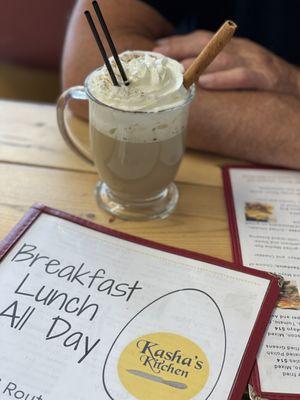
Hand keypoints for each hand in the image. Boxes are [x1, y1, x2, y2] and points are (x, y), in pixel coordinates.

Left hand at [153, 31, 299, 97]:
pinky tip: (206, 83)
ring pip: (223, 58)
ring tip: (178, 69)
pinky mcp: (265, 78)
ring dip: (198, 62)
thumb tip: (184, 74)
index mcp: (233, 47)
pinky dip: (224, 79)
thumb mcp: (237, 67)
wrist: (296, 87)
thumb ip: (215, 68)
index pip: (201, 39)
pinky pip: (243, 76)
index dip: (178, 42)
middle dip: (181, 48)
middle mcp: (242, 50)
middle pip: (208, 44)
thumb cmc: (260, 80)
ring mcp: (254, 62)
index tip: (156, 48)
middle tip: (160, 57)